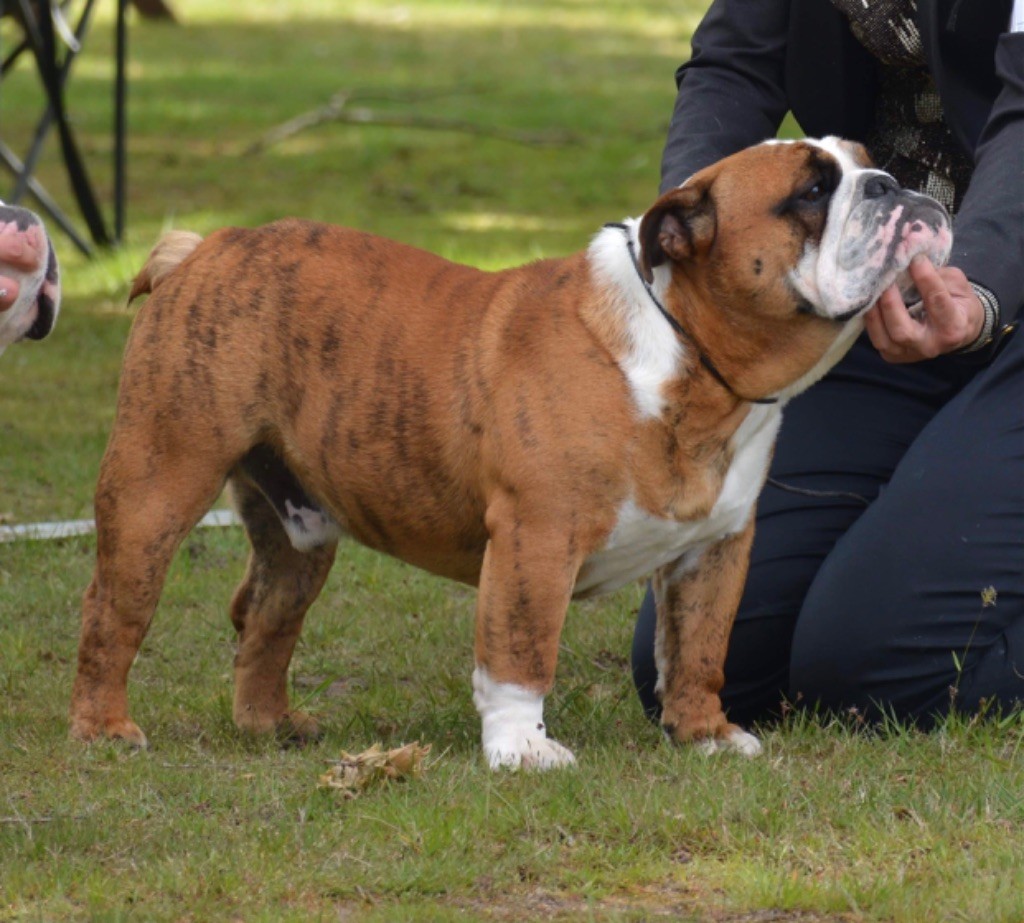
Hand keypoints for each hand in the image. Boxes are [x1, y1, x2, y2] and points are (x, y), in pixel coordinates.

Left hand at [864, 257, 982, 362]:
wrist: (959, 330)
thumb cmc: (957, 302)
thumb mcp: (956, 285)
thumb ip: (936, 274)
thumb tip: (909, 258)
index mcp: (953, 327)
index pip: (937, 302)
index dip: (925, 279)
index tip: (915, 259)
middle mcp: (930, 346)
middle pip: (903, 330)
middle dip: (890, 304)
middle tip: (885, 280)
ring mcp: (909, 355)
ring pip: (884, 339)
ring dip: (874, 313)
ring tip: (871, 290)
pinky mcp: (893, 356)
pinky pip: (877, 339)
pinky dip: (870, 320)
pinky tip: (868, 302)